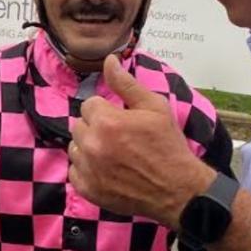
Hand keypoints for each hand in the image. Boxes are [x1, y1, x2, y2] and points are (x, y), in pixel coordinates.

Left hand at [69, 55, 213, 227]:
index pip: (89, 104)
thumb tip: (109, 60)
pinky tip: (107, 170)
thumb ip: (126, 83)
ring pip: (75, 148)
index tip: (121, 120)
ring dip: (89, 148)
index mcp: (106, 121)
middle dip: (96, 127)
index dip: (106, 110)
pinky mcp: (87, 189)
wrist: (177, 190)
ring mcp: (88, 169)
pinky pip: (74, 171)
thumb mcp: (154, 107)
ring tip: (113, 154)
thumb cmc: (168, 146)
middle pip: (79, 125)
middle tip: (119, 137)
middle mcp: (92, 144)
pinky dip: (87, 170)